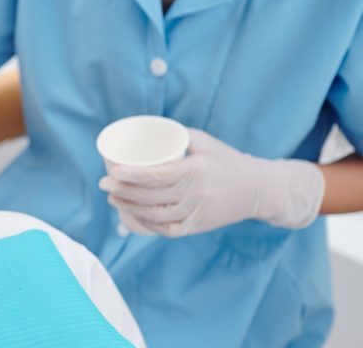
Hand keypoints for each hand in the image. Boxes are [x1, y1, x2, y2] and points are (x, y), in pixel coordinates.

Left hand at [99, 128, 324, 236]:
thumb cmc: (225, 160)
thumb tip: (142, 132)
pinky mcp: (197, 227)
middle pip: (151, 197)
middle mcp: (197, 195)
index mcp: (197, 171)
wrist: (258, 189)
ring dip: (129, 208)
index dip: (132, 176)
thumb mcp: (203, 142)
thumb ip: (175, 136)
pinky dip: (146, 223)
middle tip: (104, 183)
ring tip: (112, 197)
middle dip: (123, 191)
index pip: (158, 176)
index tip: (112, 171)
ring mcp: (197, 214)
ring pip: (155, 215)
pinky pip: (166, 229)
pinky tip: (131, 214)